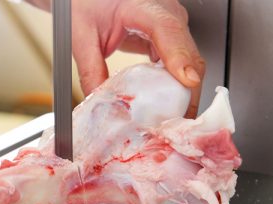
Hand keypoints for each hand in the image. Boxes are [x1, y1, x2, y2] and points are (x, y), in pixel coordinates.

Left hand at [28, 0, 204, 116]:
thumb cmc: (88, 3)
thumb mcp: (82, 36)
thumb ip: (90, 69)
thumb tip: (99, 102)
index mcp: (143, 5)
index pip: (168, 29)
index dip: (180, 56)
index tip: (187, 81)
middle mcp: (166, 12)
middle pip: (188, 53)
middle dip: (186, 91)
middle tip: (174, 123)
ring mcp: (173, 24)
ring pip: (190, 63)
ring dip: (183, 94)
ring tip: (170, 121)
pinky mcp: (172, 38)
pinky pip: (181, 65)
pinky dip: (176, 87)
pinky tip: (166, 106)